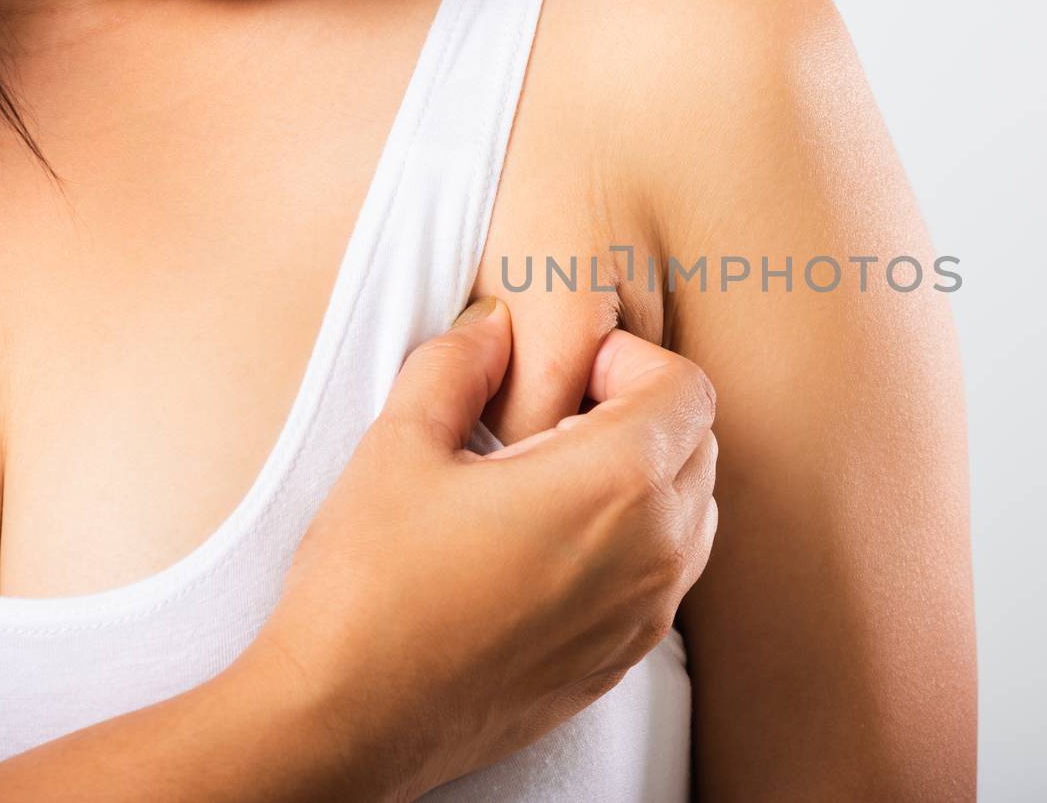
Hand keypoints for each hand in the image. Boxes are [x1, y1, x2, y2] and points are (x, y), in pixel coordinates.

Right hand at [239, 297, 718, 802]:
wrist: (349, 720)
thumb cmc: (371, 586)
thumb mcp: (398, 445)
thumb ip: (456, 363)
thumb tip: (492, 327)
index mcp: (613, 483)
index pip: (688, 389)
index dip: (634, 362)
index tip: (570, 373)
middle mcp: (654, 550)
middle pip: (697, 445)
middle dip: (642, 413)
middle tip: (556, 419)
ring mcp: (645, 614)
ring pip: (692, 512)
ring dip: (646, 477)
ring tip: (554, 480)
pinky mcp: (623, 660)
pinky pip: (667, 576)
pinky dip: (637, 540)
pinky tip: (554, 544)